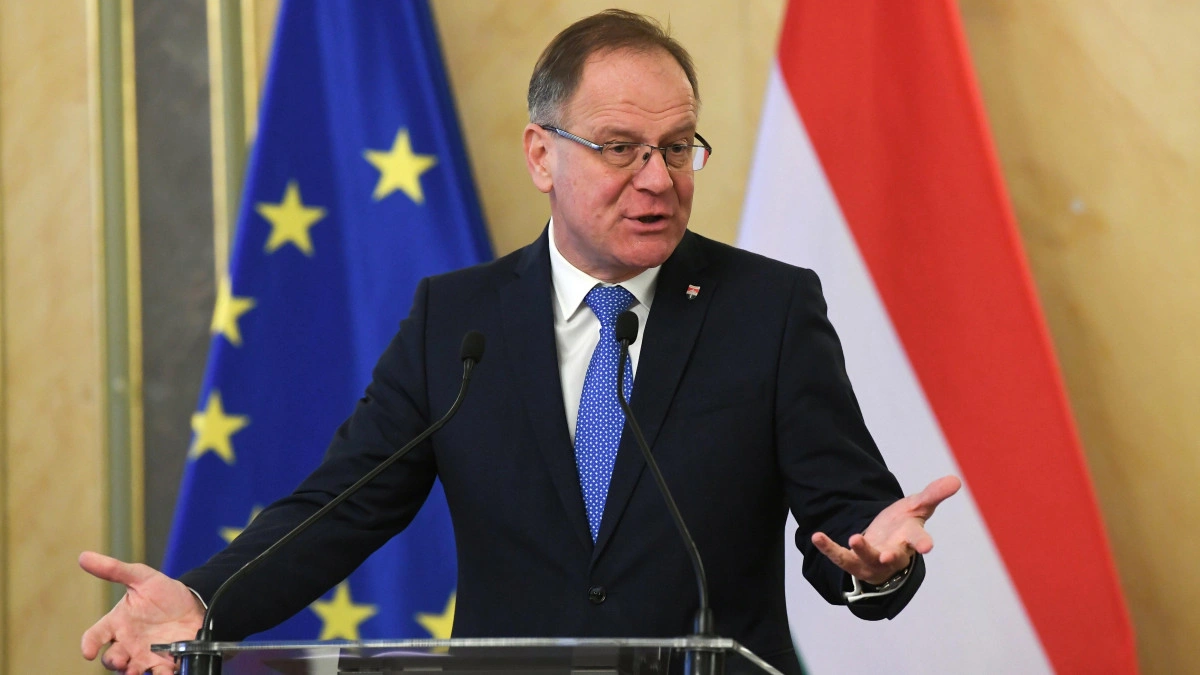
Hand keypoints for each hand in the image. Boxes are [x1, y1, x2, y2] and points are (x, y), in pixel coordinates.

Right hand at [79, 551, 204, 674]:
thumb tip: (84, 556)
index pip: (95, 636)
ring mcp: (144, 654)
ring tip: (138, 671)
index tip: (88, 652)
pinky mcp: (163, 662)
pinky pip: (158, 674)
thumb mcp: (141, 577)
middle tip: (122, 660)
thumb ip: (114, 569)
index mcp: (117, 623)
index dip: (89, 644)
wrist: (195, 604)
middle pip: (111, 659)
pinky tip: (166, 672)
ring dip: (132, 674)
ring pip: (130, 672)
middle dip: (114, 662)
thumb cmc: (164, 592)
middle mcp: (127, 643)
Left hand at [811, 475, 960, 584]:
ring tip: (855, 538)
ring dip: (861, 550)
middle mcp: (892, 554)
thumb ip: (933, 494)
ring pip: (866, 559)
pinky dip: (829, 548)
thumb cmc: (903, 526)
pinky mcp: (853, 561)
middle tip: (887, 555)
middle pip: (893, 557)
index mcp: (909, 540)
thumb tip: (956, 480)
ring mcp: (872, 561)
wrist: (883, 544)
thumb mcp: (917, 507)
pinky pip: (840, 557)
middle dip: (891, 556)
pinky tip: (817, 536)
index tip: (928, 547)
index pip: (918, 541)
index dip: (923, 543)